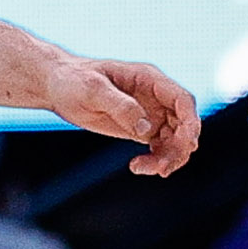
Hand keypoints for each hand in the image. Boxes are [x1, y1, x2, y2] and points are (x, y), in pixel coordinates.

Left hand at [41, 54, 200, 177]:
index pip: (182, 100)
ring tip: (142, 168)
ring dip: (168, 157)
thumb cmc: (73, 80)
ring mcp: (150, 114)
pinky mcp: (139, 130)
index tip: (187, 142)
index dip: (190, 121)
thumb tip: (146, 128)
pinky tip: (138, 167)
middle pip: (184, 124)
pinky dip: (156, 159)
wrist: (56, 87)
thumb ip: (121, 106)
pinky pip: (160, 147)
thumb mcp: (93, 89)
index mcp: (149, 80)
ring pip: (174, 139)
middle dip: (179, 147)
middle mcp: (155, 97)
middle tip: (162, 167)